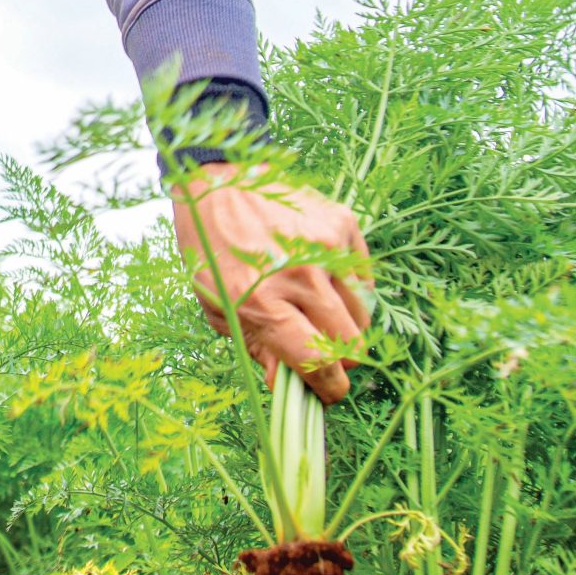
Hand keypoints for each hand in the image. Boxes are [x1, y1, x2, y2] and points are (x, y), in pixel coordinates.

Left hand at [172, 163, 372, 403]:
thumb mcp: (218, 307)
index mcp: (261, 300)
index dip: (329, 389)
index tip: (327, 393)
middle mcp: (300, 274)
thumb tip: (288, 387)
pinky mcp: (343, 223)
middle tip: (323, 355)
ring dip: (345, 325)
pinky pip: (363, 277)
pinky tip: (320, 278)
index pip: (317, 361)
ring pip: (363, 314)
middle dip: (341, 362)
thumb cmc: (212, 250)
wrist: (219, 182)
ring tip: (316, 312)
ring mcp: (328, 247)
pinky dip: (348, 289)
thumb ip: (258, 349)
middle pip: (351, 344)